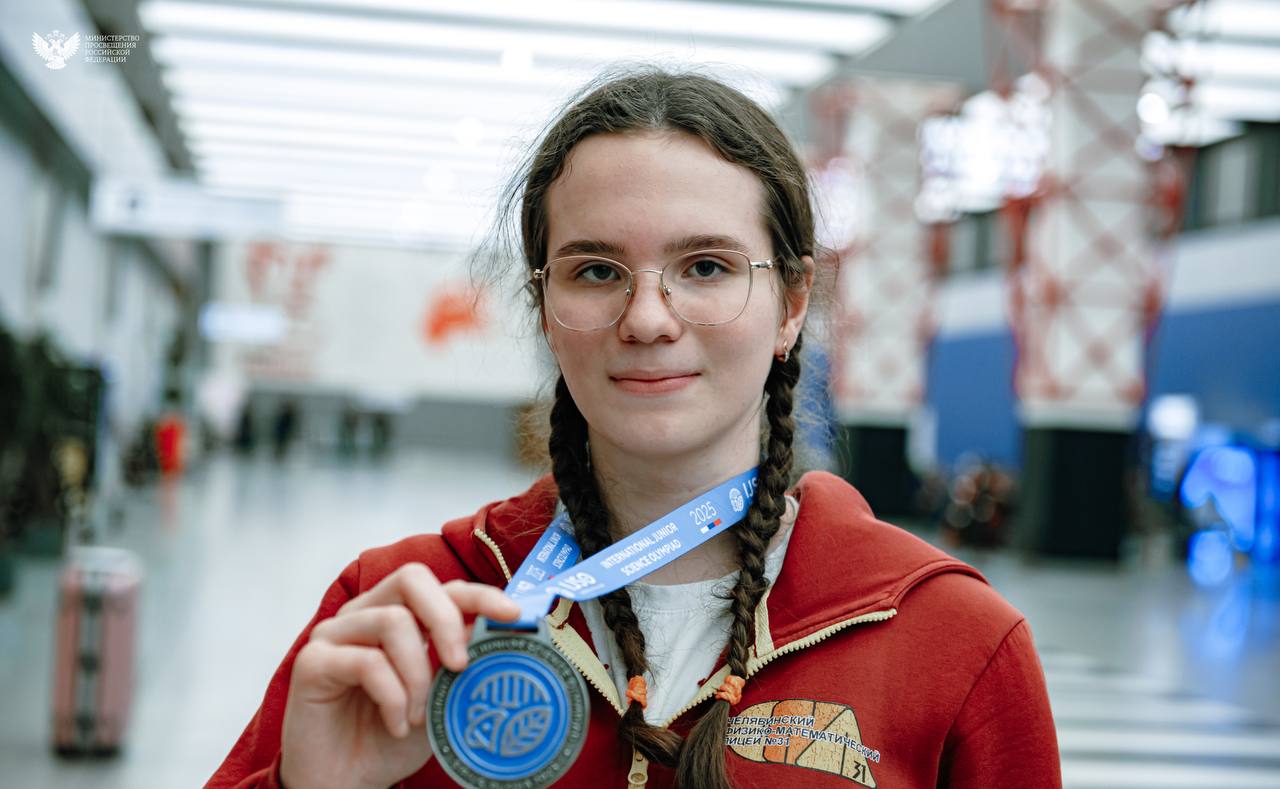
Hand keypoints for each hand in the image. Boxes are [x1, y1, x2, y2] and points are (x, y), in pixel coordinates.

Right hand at [279, 563, 520, 788]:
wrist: (346, 783)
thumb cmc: (392, 737)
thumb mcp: (440, 697)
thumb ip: (463, 661)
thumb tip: (501, 631)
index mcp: (397, 614)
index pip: (441, 586)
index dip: (479, 593)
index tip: (512, 614)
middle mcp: (364, 614)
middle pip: (411, 579)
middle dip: (446, 618)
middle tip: (460, 666)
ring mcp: (334, 634)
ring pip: (392, 621)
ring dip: (417, 674)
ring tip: (417, 715)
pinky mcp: (312, 662)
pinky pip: (366, 662)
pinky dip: (392, 697)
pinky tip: (396, 726)